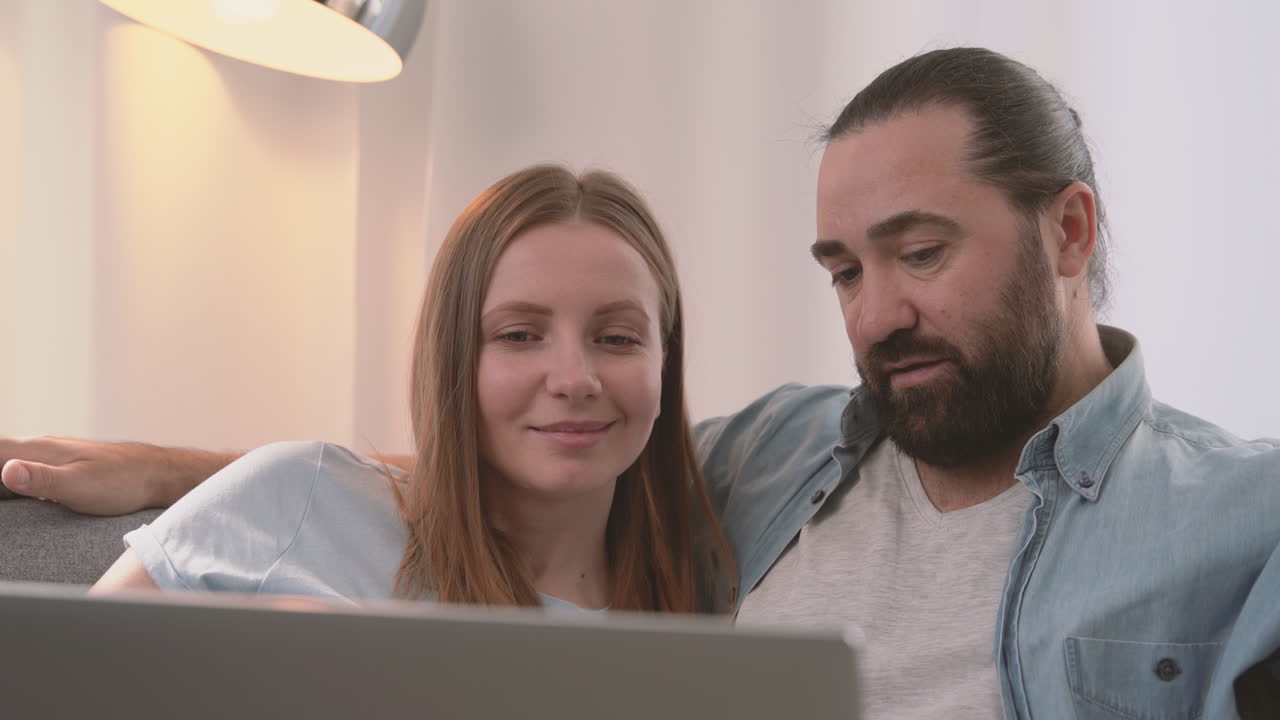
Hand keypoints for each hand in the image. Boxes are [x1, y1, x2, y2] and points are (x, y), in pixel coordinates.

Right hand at [0, 436, 234, 515]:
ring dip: (3, 470)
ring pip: (14, 459)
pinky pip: (31, 467)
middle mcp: (45, 447)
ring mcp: (56, 455)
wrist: (158, 475)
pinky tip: (17, 489)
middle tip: (0, 497)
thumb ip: (41, 478)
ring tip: (4, 491)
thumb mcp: (78, 485)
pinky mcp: (67, 467)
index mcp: (40, 448)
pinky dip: (18, 477)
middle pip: (1, 452)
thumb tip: (6, 470)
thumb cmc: (122, 481)